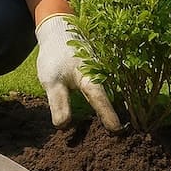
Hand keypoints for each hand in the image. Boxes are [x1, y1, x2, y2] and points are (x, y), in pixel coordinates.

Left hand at [35, 14, 121, 130]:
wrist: (58, 31)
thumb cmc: (56, 56)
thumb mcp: (52, 81)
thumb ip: (58, 103)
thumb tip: (64, 126)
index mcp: (90, 78)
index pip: (100, 100)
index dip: (108, 115)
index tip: (117, 131)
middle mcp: (101, 77)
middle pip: (107, 101)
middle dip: (112, 118)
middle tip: (118, 139)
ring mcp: (101, 75)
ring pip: (107, 97)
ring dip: (108, 112)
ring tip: (111, 135)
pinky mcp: (98, 76)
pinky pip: (103, 93)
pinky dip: (103, 106)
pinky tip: (101, 118)